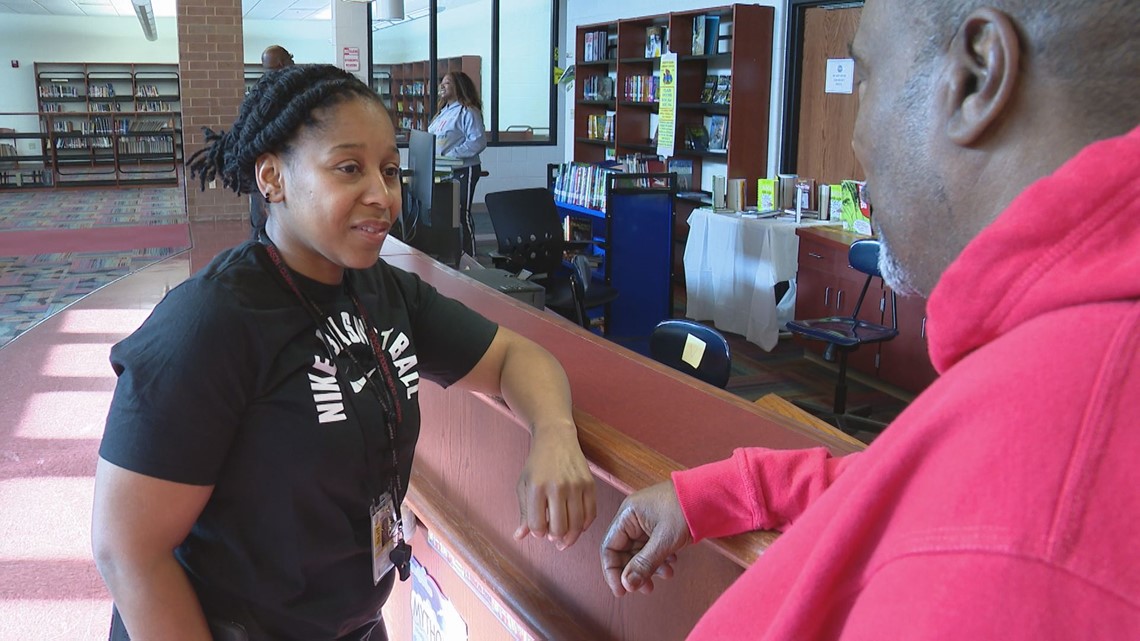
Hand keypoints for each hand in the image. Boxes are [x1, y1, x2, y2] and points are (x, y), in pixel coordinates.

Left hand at [513, 434, 595, 549]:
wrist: (556, 439)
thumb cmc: (537, 463)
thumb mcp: (524, 485)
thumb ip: (524, 512)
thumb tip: (520, 537)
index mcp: (537, 488)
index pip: (537, 525)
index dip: (538, 533)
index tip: (539, 531)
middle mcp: (557, 487)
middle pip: (559, 528)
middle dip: (554, 538)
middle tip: (553, 537)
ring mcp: (576, 485)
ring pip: (577, 524)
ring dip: (570, 536)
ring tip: (565, 538)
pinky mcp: (590, 484)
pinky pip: (591, 514)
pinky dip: (585, 525)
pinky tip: (578, 526)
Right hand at [600, 480, 691, 596]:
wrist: (711, 496)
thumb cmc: (685, 509)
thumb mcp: (664, 540)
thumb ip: (644, 564)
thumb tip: (627, 584)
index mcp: (627, 515)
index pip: (609, 547)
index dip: (612, 572)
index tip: (622, 591)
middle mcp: (632, 518)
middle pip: (624, 552)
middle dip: (635, 572)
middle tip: (647, 588)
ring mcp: (645, 521)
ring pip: (639, 551)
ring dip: (650, 567)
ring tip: (667, 575)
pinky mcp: (658, 525)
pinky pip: (651, 546)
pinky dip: (660, 558)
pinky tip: (672, 563)